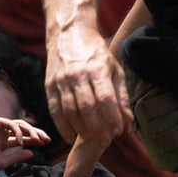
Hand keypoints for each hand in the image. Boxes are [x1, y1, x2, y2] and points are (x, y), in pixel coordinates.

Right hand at [0, 117, 50, 173]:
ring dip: (30, 130)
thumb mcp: (4, 161)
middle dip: (36, 133)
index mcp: (4, 141)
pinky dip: (17, 131)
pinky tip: (20, 141)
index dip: (34, 139)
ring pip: (19, 124)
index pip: (23, 138)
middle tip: (47, 140)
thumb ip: (17, 156)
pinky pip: (10, 123)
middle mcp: (3, 132)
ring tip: (38, 139)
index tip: (45, 143)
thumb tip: (32, 153)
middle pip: (24, 129)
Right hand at [46, 23, 131, 146]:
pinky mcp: (49, 86)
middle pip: (87, 108)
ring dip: (81, 130)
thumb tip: (127, 119)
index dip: (111, 117)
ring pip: (70, 111)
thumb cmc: (95, 53)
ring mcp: (61, 81)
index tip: (118, 132)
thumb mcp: (114, 68)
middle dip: (97, 129)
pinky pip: (55, 111)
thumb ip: (120, 95)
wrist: (68, 33)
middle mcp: (77, 75)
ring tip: (92, 142)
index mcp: (96, 69)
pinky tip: (71, 138)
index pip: (105, 98)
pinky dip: (62, 127)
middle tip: (106, 142)